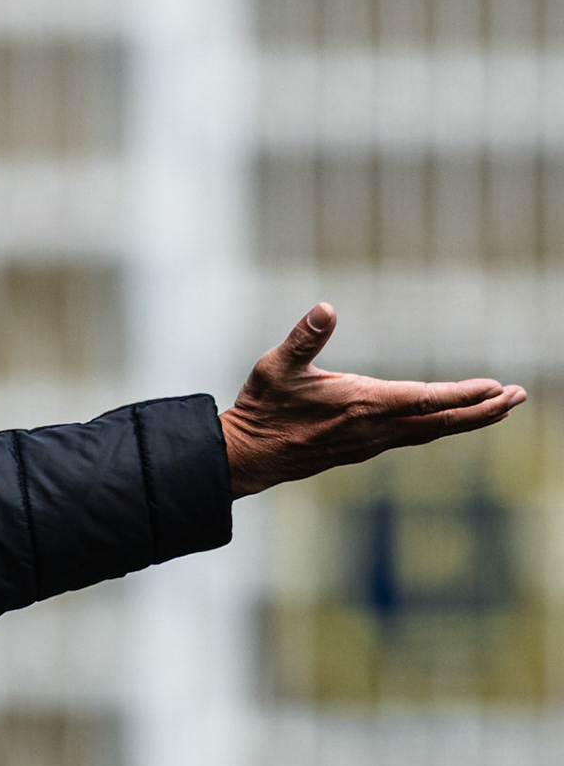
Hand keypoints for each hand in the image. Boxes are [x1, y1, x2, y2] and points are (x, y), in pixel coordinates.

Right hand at [219, 303, 526, 497]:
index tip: (497, 388)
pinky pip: (413, 436)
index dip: (463, 395)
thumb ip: (304, 338)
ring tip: (499, 408)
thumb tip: (326, 308)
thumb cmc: (261, 409)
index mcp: (361, 405)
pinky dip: (440, 427)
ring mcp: (370, 443)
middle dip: (482, 410)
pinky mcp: (362, 448)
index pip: (424, 400)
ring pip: (430, 431)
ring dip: (467, 420)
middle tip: (519, 397)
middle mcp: (373, 429)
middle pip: (440, 421)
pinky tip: (448, 421)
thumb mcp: (276, 367)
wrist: (246, 457)